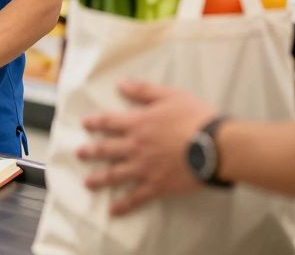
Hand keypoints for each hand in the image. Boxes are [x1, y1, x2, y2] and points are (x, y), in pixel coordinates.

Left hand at [77, 80, 217, 215]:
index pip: (109, 121)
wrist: (215, 146)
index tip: (85, 124)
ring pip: (115, 174)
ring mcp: (144, 167)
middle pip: (106, 149)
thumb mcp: (169, 96)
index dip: (95, 122)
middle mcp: (136, 146)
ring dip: (99, 179)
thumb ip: (143, 91)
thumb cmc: (196, 118)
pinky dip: (123, 205)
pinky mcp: (156, 185)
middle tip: (79, 154)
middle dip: (90, 151)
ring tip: (87, 183)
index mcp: (138, 123)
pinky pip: (135, 197)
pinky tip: (113, 210)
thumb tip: (121, 84)